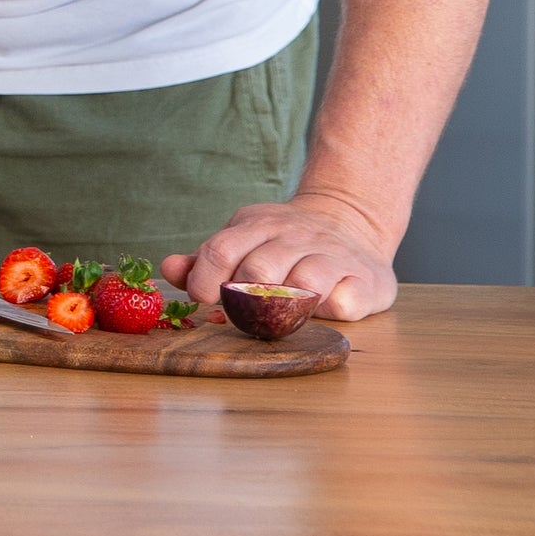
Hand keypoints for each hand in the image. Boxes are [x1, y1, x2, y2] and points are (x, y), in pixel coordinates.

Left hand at [164, 191, 397, 321]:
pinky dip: (329, 310)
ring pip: (303, 284)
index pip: (222, 248)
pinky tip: (323, 309)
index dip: (206, 277)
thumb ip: (207, 258)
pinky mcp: (366, 279)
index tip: (202, 297)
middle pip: (259, 271)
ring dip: (286, 308)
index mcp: (259, 225)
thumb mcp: (244, 238)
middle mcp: (296, 236)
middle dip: (245, 298)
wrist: (352, 221)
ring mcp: (333, 256)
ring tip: (281, 314)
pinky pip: (343, 301)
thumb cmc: (284, 243)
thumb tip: (168, 269)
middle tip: (244, 313)